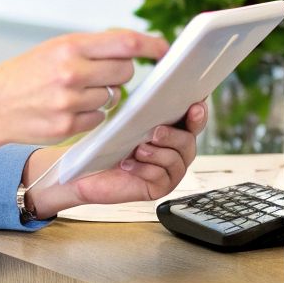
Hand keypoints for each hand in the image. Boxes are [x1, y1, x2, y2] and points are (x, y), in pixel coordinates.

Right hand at [0, 29, 167, 189]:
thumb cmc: (22, 75)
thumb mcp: (52, 49)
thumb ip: (90, 48)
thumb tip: (132, 48)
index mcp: (68, 46)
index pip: (124, 42)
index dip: (150, 44)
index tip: (164, 48)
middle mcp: (71, 72)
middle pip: (125, 72)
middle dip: (120, 74)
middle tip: (101, 74)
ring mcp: (70, 101)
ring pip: (113, 97)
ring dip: (102, 95)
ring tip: (74, 92)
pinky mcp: (68, 126)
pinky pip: (99, 118)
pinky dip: (91, 114)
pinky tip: (68, 109)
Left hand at [22, 102, 207, 218]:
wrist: (84, 172)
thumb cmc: (106, 145)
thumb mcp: (126, 123)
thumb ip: (146, 112)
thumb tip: (159, 95)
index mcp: (171, 131)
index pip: (194, 121)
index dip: (199, 114)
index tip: (195, 106)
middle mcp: (174, 151)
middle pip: (189, 142)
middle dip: (174, 136)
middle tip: (156, 131)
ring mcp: (169, 171)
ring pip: (177, 160)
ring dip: (158, 153)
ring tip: (139, 149)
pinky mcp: (158, 188)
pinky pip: (161, 177)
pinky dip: (145, 170)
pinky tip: (129, 165)